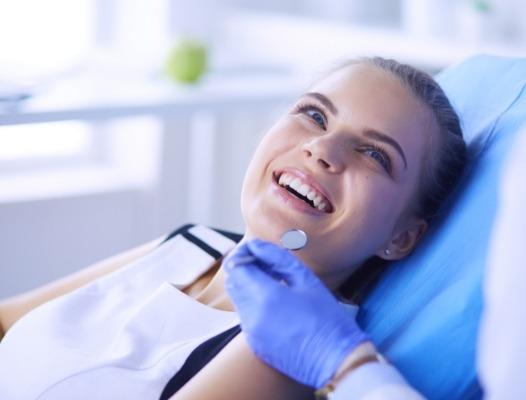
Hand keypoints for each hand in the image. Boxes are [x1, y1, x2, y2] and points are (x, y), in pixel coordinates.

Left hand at [224, 239, 368, 387]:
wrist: (336, 360)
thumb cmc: (327, 317)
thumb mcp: (306, 280)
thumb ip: (277, 258)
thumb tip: (257, 245)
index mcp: (266, 296)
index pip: (236, 266)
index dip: (243, 254)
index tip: (255, 250)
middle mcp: (252, 315)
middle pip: (233, 282)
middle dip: (244, 269)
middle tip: (266, 265)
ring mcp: (251, 332)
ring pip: (239, 300)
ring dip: (249, 287)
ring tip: (275, 284)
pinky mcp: (255, 345)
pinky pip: (246, 318)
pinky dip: (255, 306)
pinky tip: (278, 306)